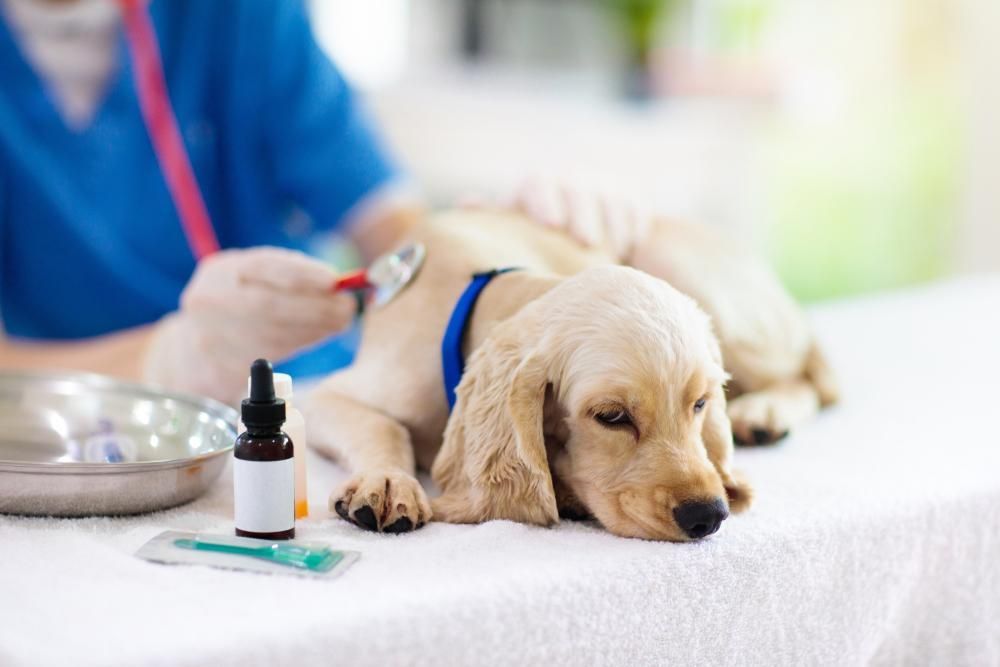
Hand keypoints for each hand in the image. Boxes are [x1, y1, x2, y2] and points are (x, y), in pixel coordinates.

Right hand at [143, 247, 354, 402]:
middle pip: (269, 304)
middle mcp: (209, 301)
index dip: (303, 273)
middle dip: (315, 306)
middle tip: (347, 308)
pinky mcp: (222, 367)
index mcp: (219, 271)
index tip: (335, 281)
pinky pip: (271, 355)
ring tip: (339, 322)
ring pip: (274, 333)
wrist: (193, 350)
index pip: (264, 266)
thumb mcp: (253, 280)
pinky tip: (319, 335)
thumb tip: (338, 283)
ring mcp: (211, 337)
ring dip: (315, 328)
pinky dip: (302, 343)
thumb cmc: (239, 306)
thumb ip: (290, 275)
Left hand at [508, 177, 651, 260]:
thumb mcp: (513, 229)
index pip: (538, 181)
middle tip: (587, 242)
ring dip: (613, 221)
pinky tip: (631, 246)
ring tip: (613, 250)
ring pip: (611, 194)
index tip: (552, 222)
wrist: (573, 235)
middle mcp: (569, 179)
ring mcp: (602, 186)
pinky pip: (636, 205)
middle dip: (584, 213)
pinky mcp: (630, 198)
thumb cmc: (532, 239)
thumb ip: (494, 218)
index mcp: (536, 185)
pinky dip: (635, 223)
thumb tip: (465, 203)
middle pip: (578, 187)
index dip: (545, 198)